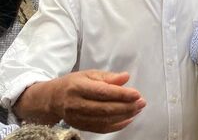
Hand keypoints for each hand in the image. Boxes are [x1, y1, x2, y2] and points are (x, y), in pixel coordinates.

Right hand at [15, 70, 144, 132]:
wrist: (52, 99)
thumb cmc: (74, 83)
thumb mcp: (89, 74)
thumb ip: (108, 77)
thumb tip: (126, 77)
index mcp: (78, 87)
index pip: (102, 92)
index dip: (121, 94)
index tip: (136, 94)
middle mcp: (76, 103)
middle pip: (105, 108)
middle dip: (126, 106)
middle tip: (141, 102)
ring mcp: (77, 117)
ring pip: (104, 120)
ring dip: (124, 116)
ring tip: (138, 109)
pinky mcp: (80, 126)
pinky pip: (101, 128)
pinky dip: (117, 125)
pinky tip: (128, 119)